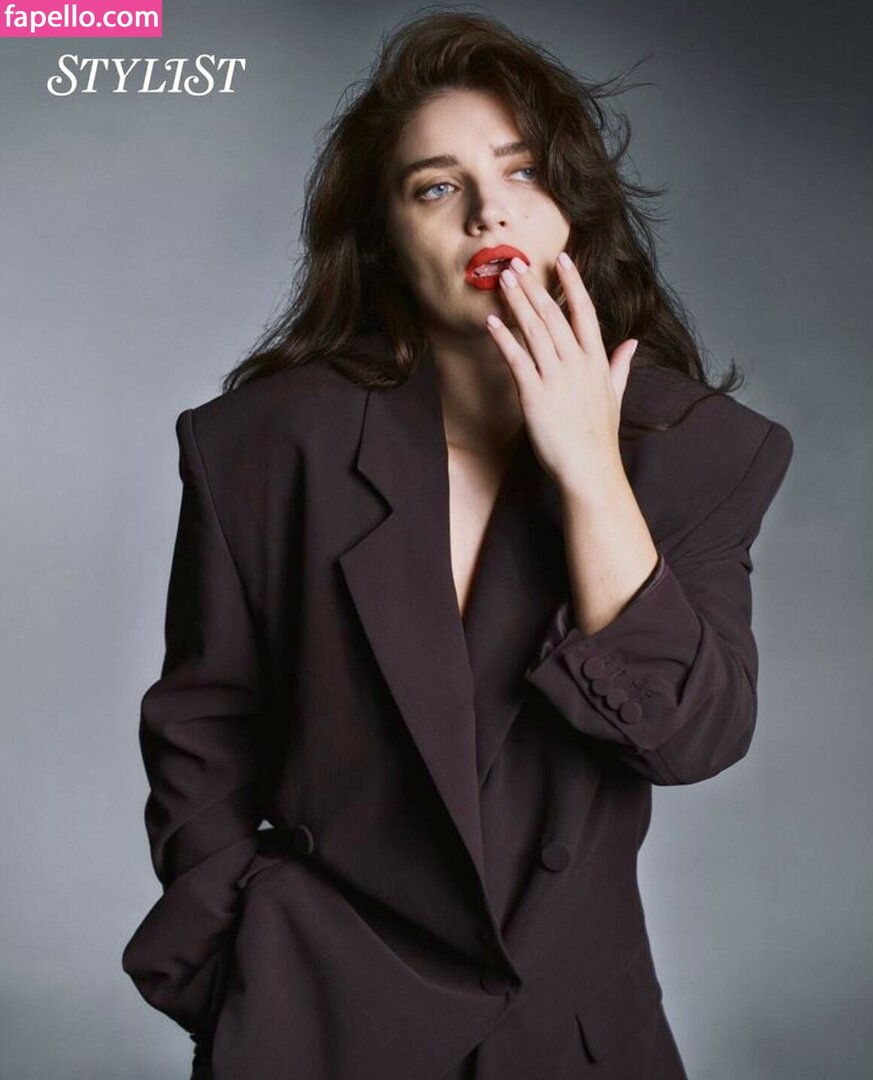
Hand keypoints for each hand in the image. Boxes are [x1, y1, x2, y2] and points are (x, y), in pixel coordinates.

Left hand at [485, 252, 638, 498]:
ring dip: (517, 302)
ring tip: (503, 280)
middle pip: (553, 315)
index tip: (561, 258)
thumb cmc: (600, 437)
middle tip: (516, 262)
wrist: (589, 469)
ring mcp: (556, 378)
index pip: (584, 312)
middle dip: (534, 286)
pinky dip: (503, 338)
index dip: (572, 283)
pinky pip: (516, 359)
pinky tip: (492, 321)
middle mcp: (577, 364)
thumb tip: (633, 342)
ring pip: (534, 331)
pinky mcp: (534, 395)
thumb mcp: (616, 395)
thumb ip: (621, 365)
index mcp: (596, 361)